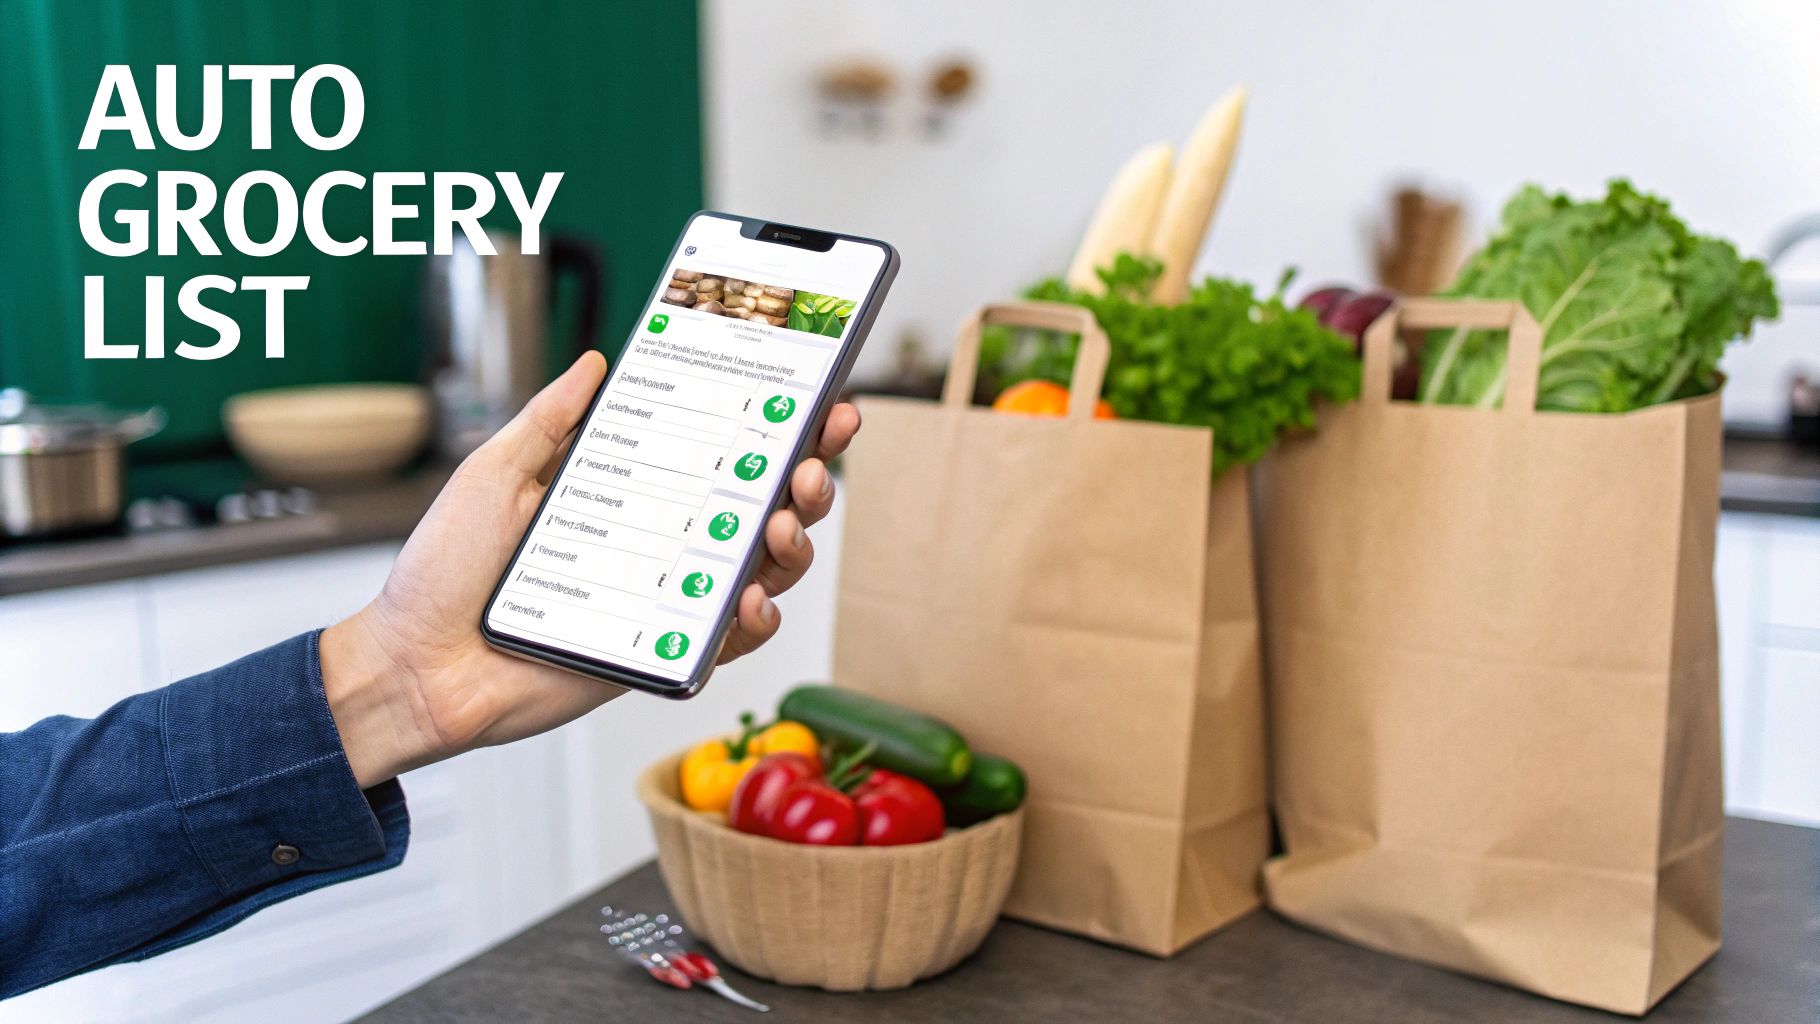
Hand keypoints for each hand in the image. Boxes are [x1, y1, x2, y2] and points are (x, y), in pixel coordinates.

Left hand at [321, 352, 859, 787]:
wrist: (414, 666)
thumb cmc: (443, 574)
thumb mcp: (495, 474)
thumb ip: (550, 420)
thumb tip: (595, 362)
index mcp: (632, 493)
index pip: (719, 451)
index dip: (778, 427)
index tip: (819, 399)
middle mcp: (662, 543)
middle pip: (764, 506)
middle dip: (809, 476)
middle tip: (814, 459)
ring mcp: (669, 599)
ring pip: (766, 570)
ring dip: (796, 541)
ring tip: (786, 521)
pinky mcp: (665, 655)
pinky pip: (733, 639)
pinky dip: (756, 617)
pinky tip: (747, 594)